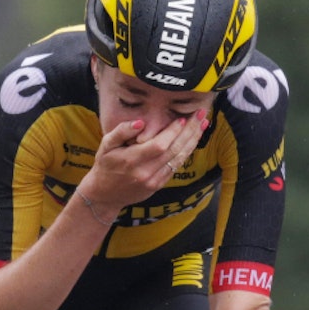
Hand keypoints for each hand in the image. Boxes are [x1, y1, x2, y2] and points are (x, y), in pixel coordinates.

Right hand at [79, 111, 206, 210]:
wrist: (104, 195)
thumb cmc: (104, 166)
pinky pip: (176, 166)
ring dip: (193, 140)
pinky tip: (193, 140)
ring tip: (203, 124)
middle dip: (190, 131)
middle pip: (174, 150)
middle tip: (201, 114)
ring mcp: (153, 180)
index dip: (173, 131)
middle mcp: (145, 172)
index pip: (159, 145)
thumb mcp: (105, 145)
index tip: (183, 118)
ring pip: (179, 159)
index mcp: (131, 160)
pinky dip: (186, 152)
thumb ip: (122, 131)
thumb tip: (141, 122)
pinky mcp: (158, 185)